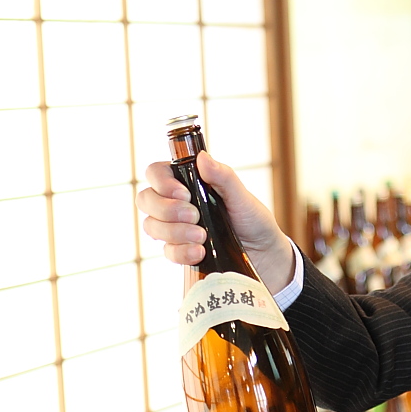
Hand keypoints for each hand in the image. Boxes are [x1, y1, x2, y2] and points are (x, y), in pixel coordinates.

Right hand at [137, 151, 295, 293]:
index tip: (184, 193)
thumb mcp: (242, 197)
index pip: (156, 173)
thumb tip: (203, 157)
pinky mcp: (181, 250)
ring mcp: (176, 227)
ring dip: (174, 232)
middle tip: (194, 215)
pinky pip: (167, 251)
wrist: (264, 254)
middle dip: (166, 209)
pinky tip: (199, 252)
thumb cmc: (253, 220)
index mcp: (188, 181)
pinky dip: (181, 252)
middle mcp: (176, 202)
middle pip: (146, 199)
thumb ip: (223, 177)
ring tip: (201, 236)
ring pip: (151, 226)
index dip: (161, 182)